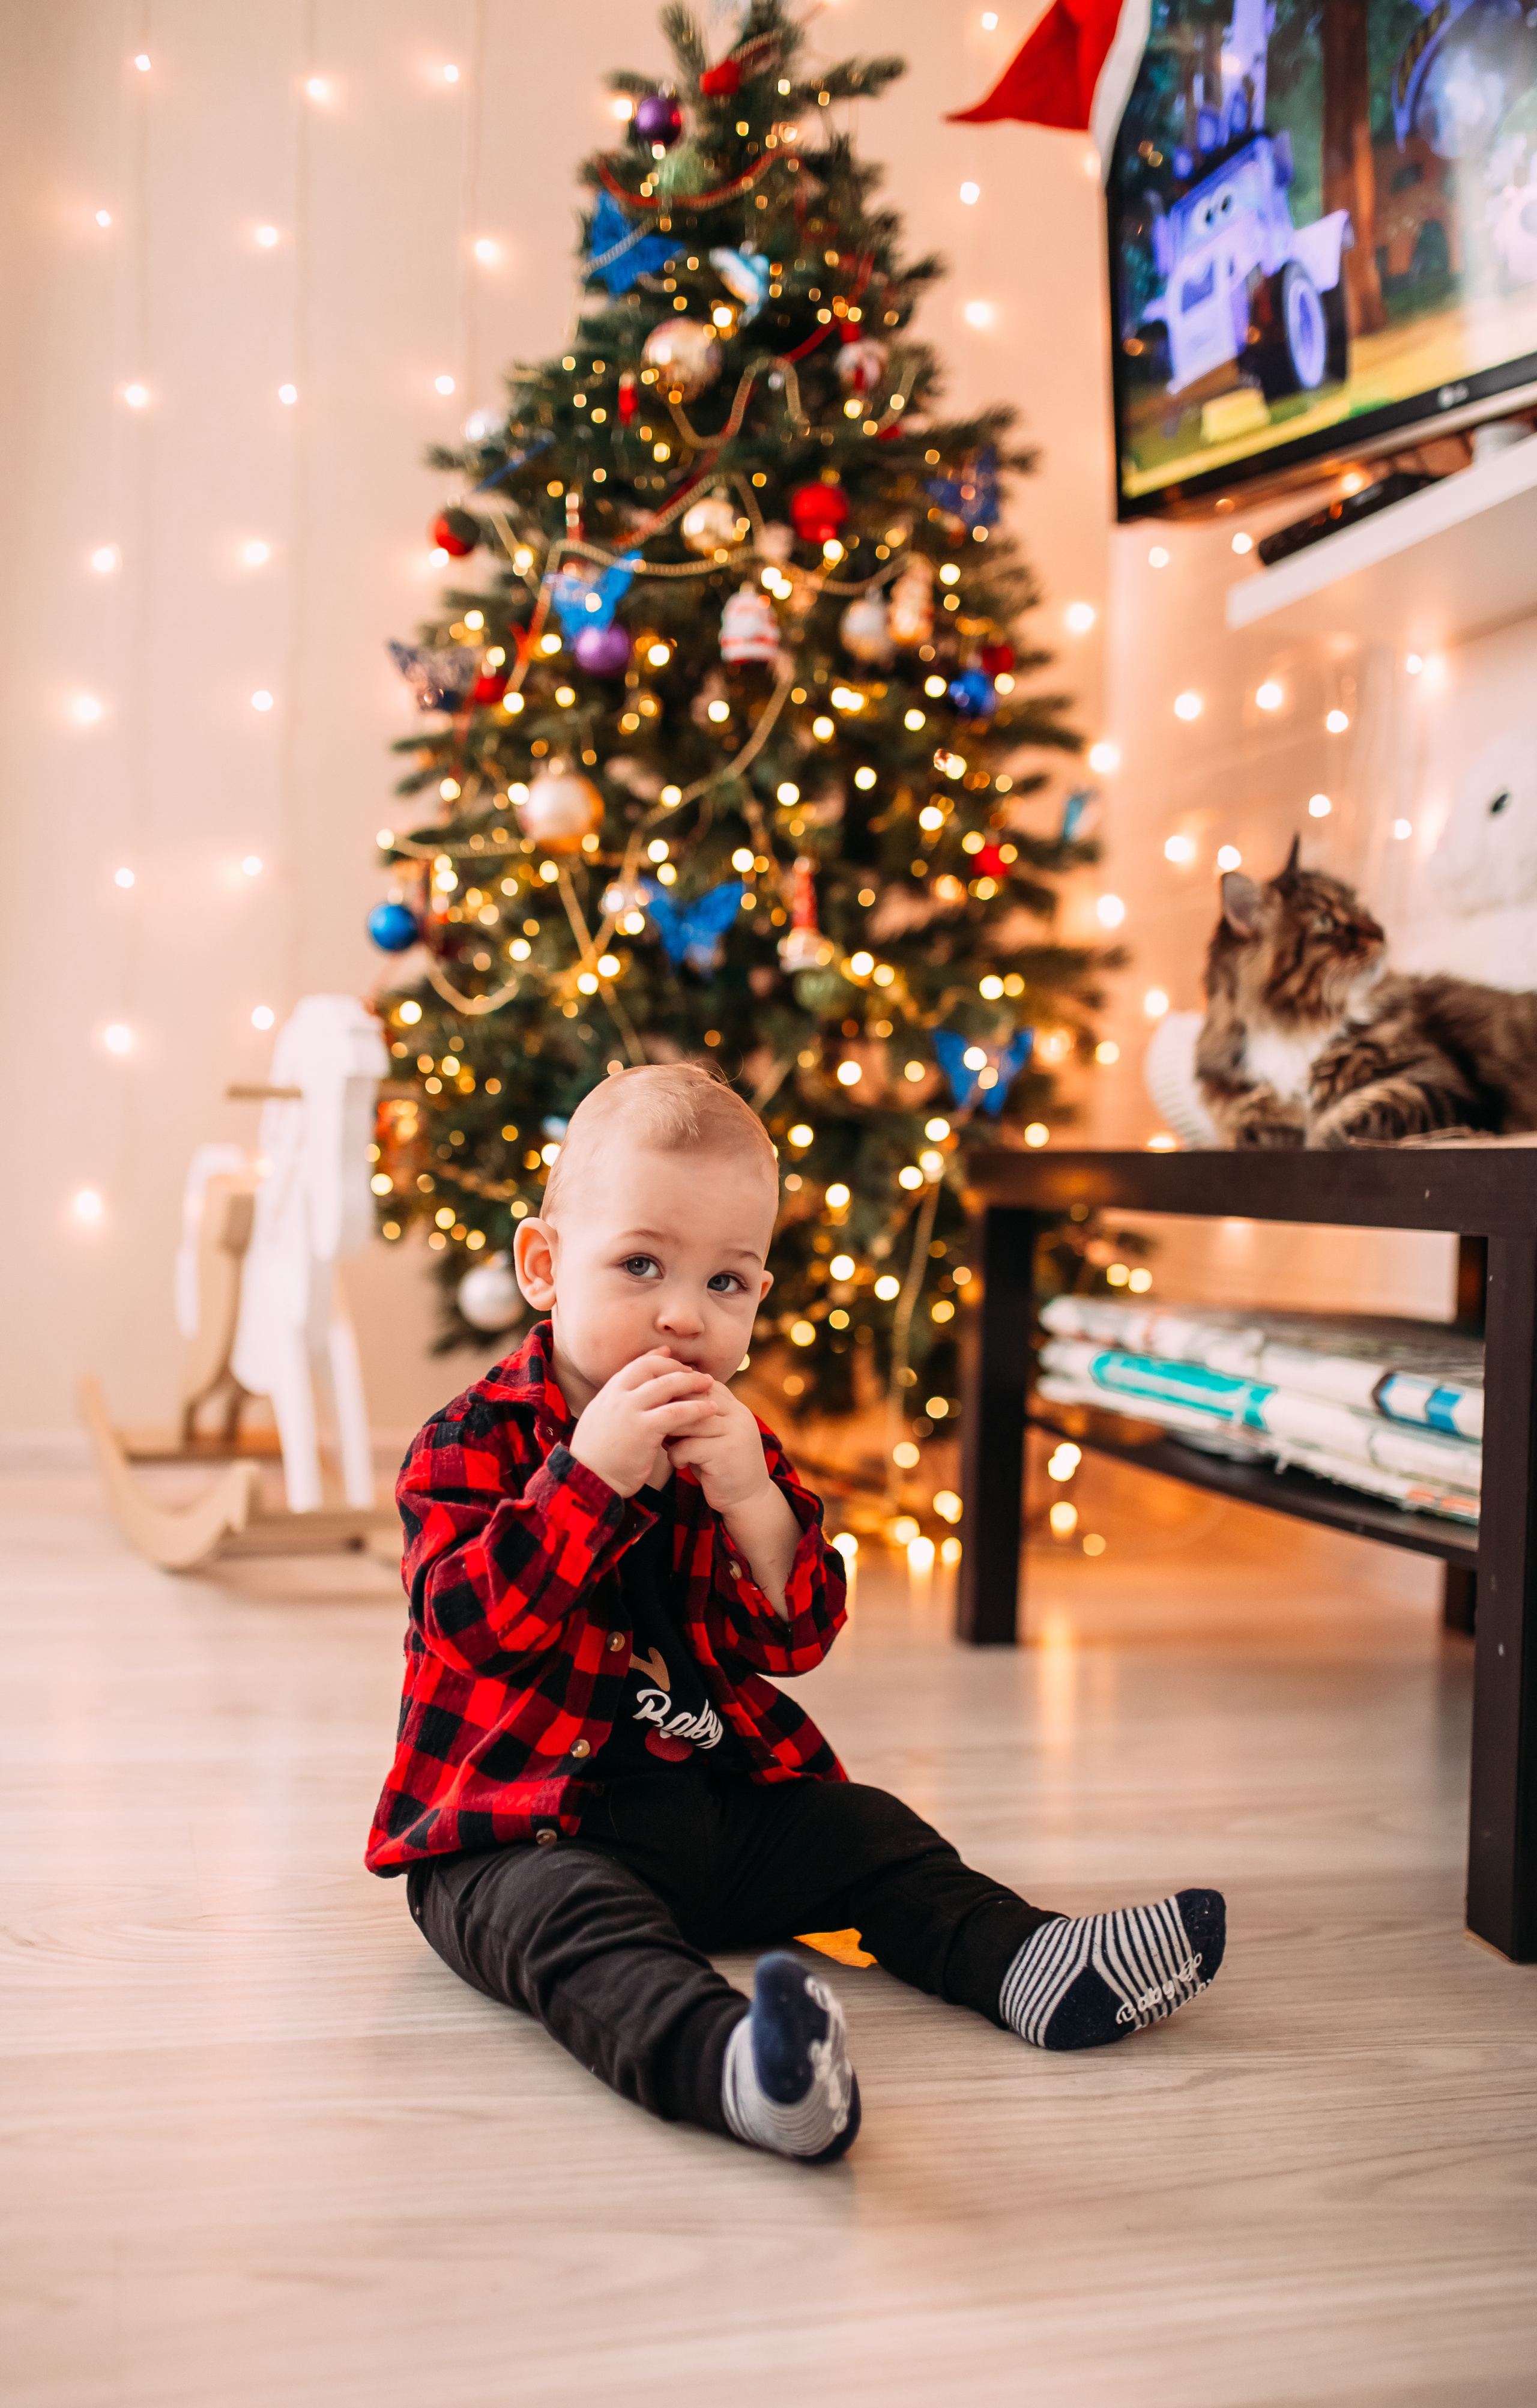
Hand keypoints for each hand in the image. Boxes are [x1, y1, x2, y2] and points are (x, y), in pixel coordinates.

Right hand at [568, 1351, 715, 1498]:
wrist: (588, 1480)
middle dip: (677, 1367)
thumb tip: (628, 1395)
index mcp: (607, 1394)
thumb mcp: (601, 1422)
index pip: (635, 1365)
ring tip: (711, 1384)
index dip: (656, 1358)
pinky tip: (710, 1410)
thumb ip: (614, 1405)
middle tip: (695, 1372)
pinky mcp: (644, 1429)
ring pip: (667, 1385)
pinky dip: (696, 1408)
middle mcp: (617, 1396)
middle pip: (652, 1367)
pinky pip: (676, 1412)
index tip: (671, 1355)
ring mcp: (630, 1410)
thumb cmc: (596, 1458)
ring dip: (692, 1382)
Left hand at [662, 1380, 774, 1517]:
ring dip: (670, 1432)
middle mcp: (739, 1414)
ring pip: (690, 1420)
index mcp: (735, 1407)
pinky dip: (676, 1454)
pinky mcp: (727, 1453)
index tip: (657, 1402)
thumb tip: (659, 1401)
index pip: (703, 1384)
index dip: (678, 1390)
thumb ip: (694, 1418)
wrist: (748, 1500)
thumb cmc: (720, 1466)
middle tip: (651, 1420)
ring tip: (663, 1442)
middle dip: (670, 1408)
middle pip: (695, 1397)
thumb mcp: (710, 1437)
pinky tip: (679, 1463)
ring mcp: (735, 1432)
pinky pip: (689, 1446)